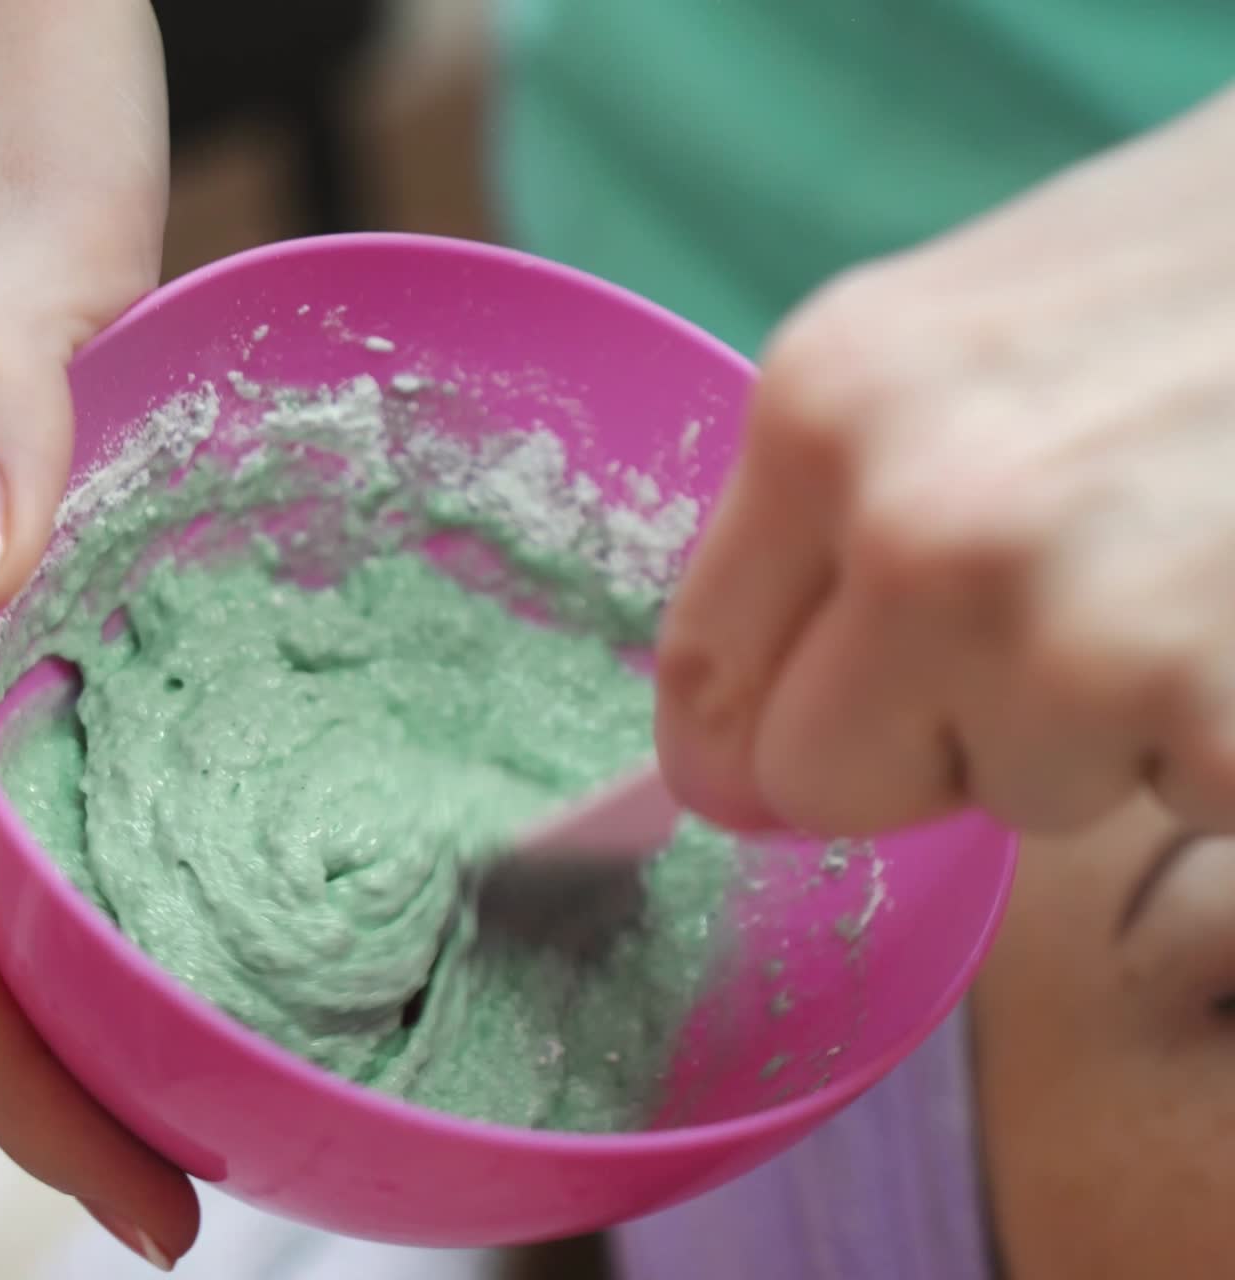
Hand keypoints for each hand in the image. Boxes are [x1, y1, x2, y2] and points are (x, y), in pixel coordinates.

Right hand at [0, 0, 197, 1267]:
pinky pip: (58, 772)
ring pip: (0, 872)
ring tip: (212, 1081)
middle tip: (201, 1177)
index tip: (158, 1209)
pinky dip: (118, 866)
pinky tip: (198, 908)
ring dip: (90, 994)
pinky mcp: (47, 601)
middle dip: (67, 1080)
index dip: (22, 1090)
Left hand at [656, 86, 1234, 838]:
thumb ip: (817, 524)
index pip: (701, 672)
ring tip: (1170, 583)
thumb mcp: (944, 352)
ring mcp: (1072, 637)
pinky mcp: (1220, 729)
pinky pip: (1162, 810)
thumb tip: (723, 734)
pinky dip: (1203, 751)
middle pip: (814, 780)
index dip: (737, 737)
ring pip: (1005, 799)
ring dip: (1076, 732)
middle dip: (910, 744)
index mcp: (824, 413)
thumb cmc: (1185, 285)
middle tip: (1024, 635)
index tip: (773, 757)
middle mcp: (920, 528)